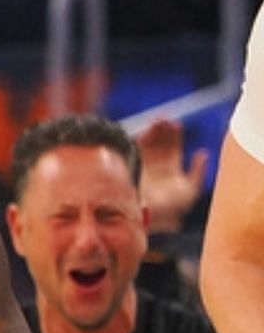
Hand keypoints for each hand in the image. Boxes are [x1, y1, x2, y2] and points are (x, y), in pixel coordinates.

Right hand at [135, 119, 208, 233]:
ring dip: (153, 131)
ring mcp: (141, 166)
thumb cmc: (169, 206)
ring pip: (147, 143)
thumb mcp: (190, 191)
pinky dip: (141, 137)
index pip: (172, 149)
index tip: (176, 125)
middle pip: (159, 143)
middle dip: (163, 131)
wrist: (145, 213)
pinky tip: (148, 129)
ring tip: (159, 120)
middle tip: (165, 119)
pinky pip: (134, 148)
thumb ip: (198, 172)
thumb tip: (203, 153)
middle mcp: (154, 167)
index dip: (174, 136)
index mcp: (168, 172)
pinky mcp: (130, 166)